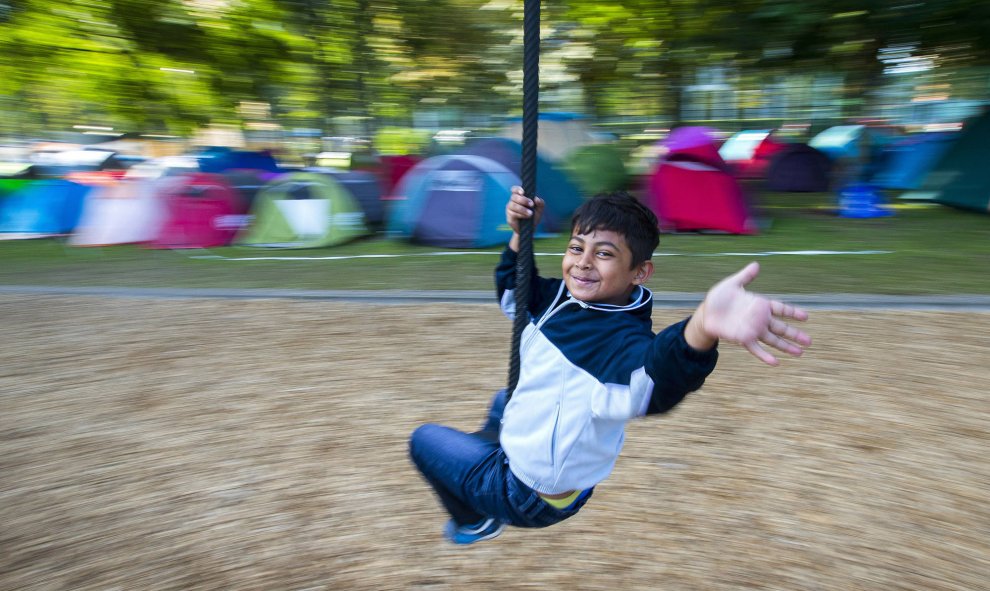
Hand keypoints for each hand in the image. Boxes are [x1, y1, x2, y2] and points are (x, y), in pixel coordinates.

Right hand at [506, 185, 543, 233]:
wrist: (530, 229)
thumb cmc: (534, 217)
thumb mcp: (539, 210)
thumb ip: (540, 203)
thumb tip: (536, 199)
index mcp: (519, 197)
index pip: (514, 190)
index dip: (517, 189)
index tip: (523, 192)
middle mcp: (513, 202)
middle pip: (514, 196)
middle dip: (523, 200)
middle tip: (532, 204)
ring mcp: (510, 209)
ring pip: (513, 205)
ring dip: (522, 208)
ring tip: (530, 213)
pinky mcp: (509, 217)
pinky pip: (513, 213)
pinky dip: (521, 215)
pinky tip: (526, 217)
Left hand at [690, 262, 811, 365]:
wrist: (706, 314)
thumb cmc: (718, 298)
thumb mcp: (732, 284)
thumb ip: (745, 276)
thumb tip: (756, 264)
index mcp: (760, 305)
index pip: (781, 308)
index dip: (793, 312)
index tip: (806, 317)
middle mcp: (759, 319)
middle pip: (781, 328)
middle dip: (795, 334)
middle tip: (809, 341)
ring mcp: (753, 330)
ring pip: (774, 340)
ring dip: (786, 347)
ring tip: (800, 353)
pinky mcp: (744, 339)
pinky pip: (757, 349)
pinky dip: (765, 356)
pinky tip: (776, 362)